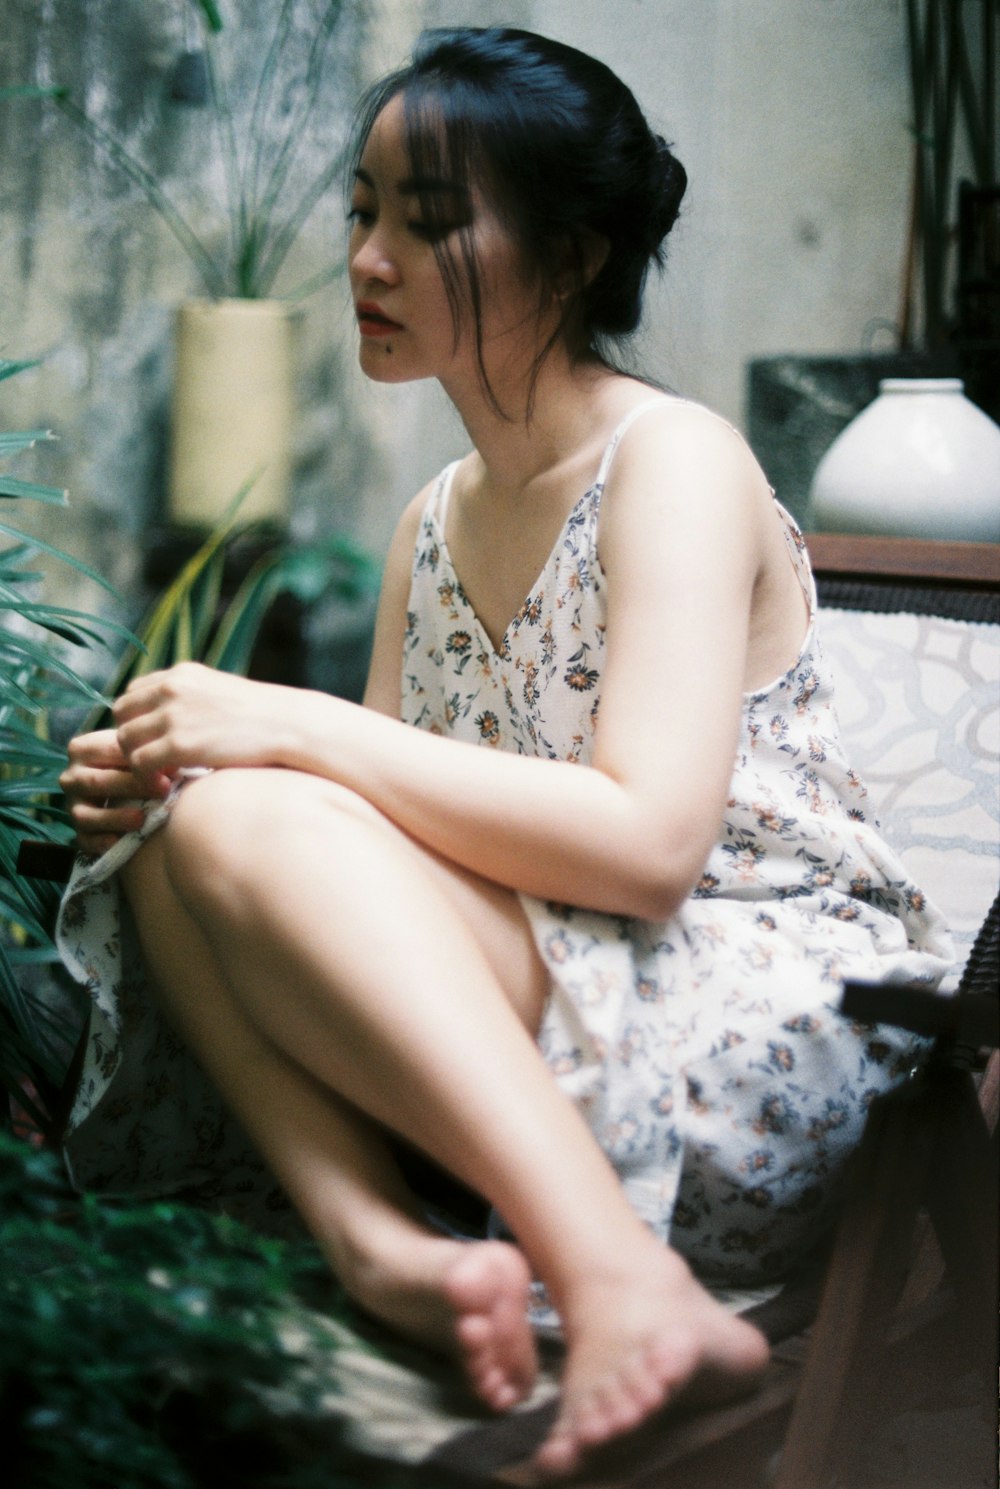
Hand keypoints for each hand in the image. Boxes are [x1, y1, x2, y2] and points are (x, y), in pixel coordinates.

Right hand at [60, 728, 171, 855]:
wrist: (128, 793)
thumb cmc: (137, 767)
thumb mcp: (142, 755)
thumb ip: (151, 753)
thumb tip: (173, 762)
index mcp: (83, 750)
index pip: (108, 752)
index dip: (139, 760)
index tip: (169, 769)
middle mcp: (71, 777)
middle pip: (95, 781)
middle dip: (131, 786)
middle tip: (163, 791)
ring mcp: (72, 806)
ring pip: (84, 814)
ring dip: (114, 818)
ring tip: (141, 819)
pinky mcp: (78, 832)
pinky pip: (84, 840)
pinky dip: (100, 842)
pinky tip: (119, 842)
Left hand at [111, 662, 289, 774]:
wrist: (288, 724)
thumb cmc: (262, 716)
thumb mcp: (220, 692)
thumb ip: (193, 699)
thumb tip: (179, 719)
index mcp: (181, 674)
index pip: (134, 692)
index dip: (138, 720)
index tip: (156, 740)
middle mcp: (171, 689)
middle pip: (121, 713)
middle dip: (131, 739)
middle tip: (154, 761)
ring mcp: (173, 715)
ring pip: (124, 739)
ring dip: (137, 762)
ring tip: (162, 777)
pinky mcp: (179, 744)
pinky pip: (139, 762)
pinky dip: (147, 778)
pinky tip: (167, 787)